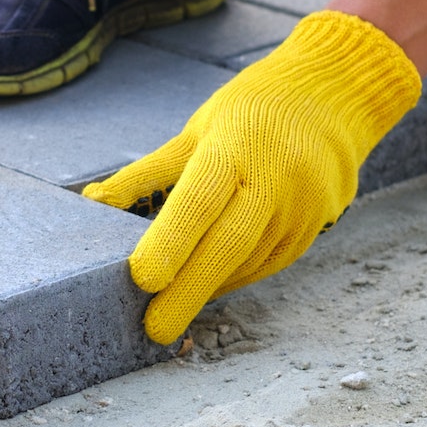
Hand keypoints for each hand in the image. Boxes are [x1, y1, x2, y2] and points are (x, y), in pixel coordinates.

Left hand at [84, 11, 419, 343]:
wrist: (332, 97)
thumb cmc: (251, 112)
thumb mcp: (196, 130)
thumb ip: (147, 172)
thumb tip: (93, 203)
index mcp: (236, 148)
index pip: (200, 201)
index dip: (171, 243)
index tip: (142, 279)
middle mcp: (275, 181)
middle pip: (227, 246)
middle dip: (188, 292)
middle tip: (154, 329)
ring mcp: (301, 208)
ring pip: (246, 263)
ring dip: (206, 287)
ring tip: (170, 307)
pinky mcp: (314, 229)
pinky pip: (266, 264)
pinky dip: (232, 278)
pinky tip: (209, 283)